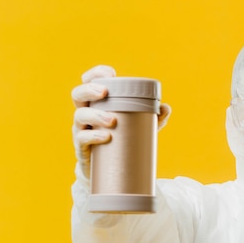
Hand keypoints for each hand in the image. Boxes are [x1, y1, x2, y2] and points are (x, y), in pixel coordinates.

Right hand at [71, 65, 171, 180]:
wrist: (108, 169)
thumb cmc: (122, 140)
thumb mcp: (138, 127)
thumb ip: (153, 117)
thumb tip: (166, 108)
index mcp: (97, 102)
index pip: (89, 81)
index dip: (95, 73)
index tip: (110, 73)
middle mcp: (85, 112)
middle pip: (77, 94)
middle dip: (89, 90)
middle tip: (104, 92)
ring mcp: (81, 129)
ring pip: (80, 115)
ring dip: (95, 115)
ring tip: (113, 121)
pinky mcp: (82, 147)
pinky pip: (81, 138)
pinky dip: (94, 136)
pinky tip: (106, 137)